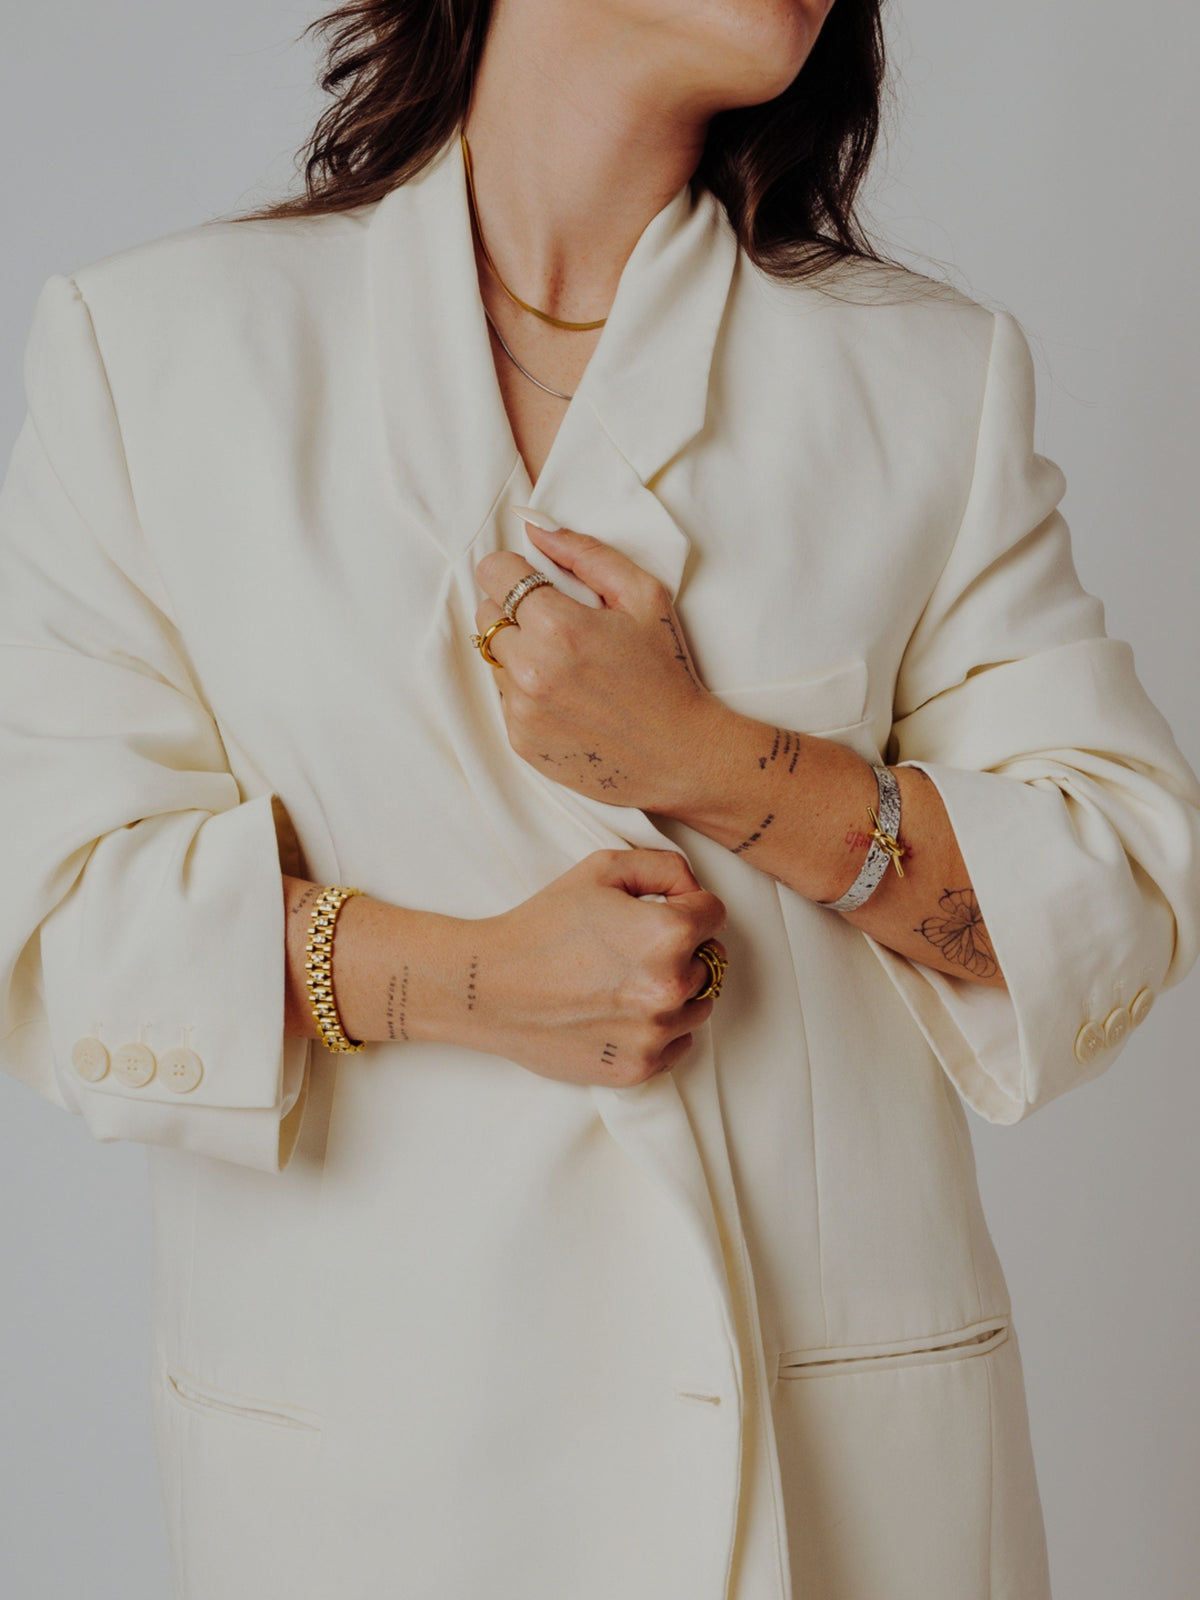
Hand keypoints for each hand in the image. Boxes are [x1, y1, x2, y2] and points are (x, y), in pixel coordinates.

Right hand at [465, 848, 726, 1087]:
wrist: (490, 989)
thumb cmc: (541, 926)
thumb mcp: (601, 870)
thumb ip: (664, 868)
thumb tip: (694, 891)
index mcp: (668, 934)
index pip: (715, 913)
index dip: (687, 904)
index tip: (659, 910)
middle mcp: (671, 987)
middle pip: (712, 961)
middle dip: (683, 949)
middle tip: (634, 947)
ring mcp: (656, 1033)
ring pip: (699, 1005)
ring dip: (676, 990)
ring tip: (626, 980)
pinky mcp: (639, 1068)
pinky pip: (678, 1044)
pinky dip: (660, 1028)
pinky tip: (621, 1011)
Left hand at [473, 521, 715, 811]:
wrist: (679, 754)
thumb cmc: (667, 673)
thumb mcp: (644, 597)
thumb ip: (586, 554)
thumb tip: (536, 530)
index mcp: (558, 626)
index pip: (493, 573)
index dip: (515, 572)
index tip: (536, 583)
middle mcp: (530, 670)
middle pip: (485, 614)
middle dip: (514, 612)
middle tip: (559, 627)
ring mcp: (522, 709)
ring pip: (494, 658)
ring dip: (520, 654)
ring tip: (569, 667)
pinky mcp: (521, 740)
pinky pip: (505, 699)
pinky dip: (528, 692)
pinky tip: (569, 699)